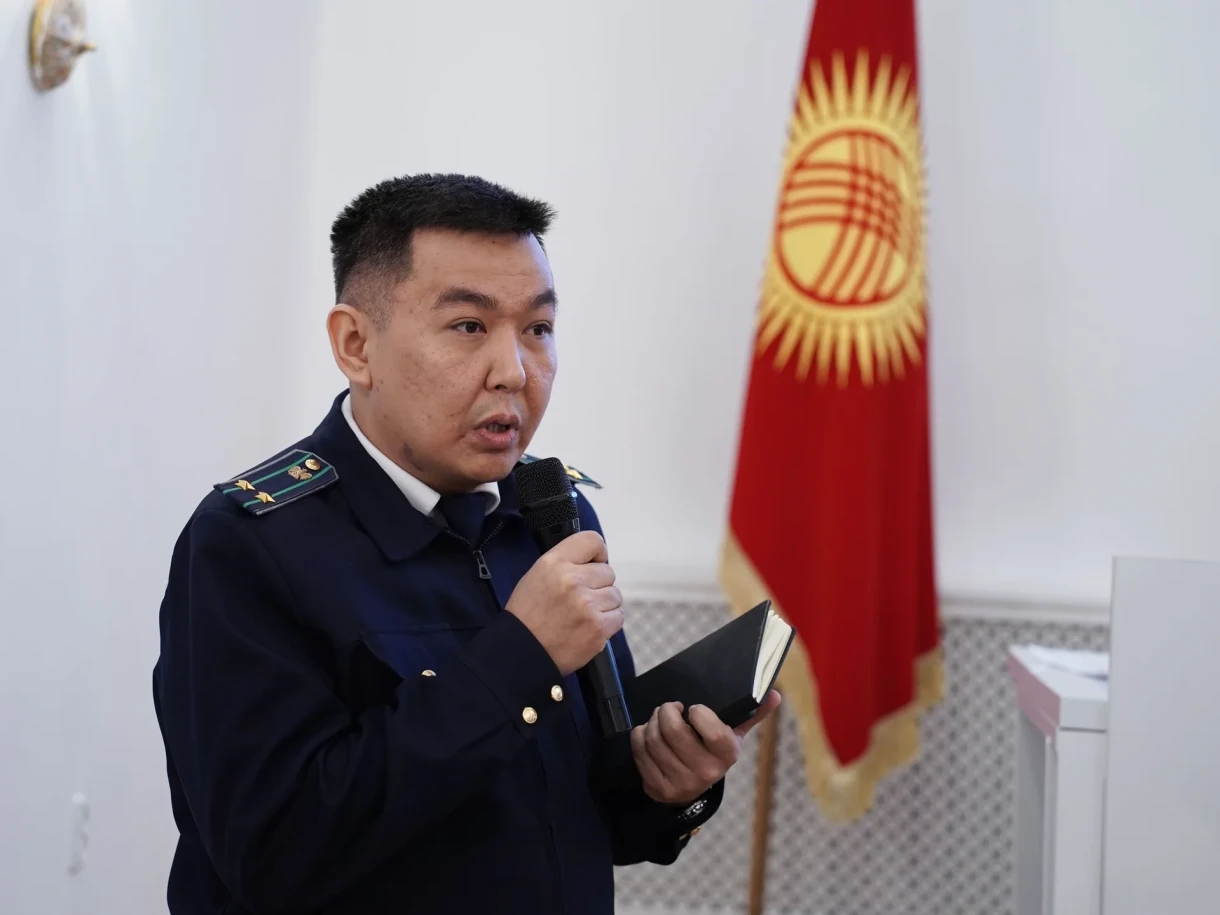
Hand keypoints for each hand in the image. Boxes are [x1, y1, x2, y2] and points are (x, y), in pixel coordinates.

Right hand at [505, 531, 622, 675]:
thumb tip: (596, 560)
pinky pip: (618, 616)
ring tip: (583, 614)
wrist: (522, 651)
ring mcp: (588, 605)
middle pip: (608, 572)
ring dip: (603, 604)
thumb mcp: (537, 574)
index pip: (593, 540)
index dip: (597, 553)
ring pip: (615, 595)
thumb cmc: (528, 614)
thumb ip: (567, 562)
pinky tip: (589, 626)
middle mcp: (573, 581)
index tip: (593, 563)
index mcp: (555, 563)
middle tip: (579, 598)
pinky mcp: (598, 628)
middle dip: (597, 584)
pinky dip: (608, 622)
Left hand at [630, 690, 781, 805]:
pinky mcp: (656, 788)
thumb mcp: (734, 736)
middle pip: (673, 731)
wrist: (693, 794)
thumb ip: (752, 714)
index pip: (712, 729)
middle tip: (669, 708)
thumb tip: (774, 694)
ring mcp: (679, 783)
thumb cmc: (713, 754)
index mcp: (726, 756)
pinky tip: (648, 733)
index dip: (698, 712)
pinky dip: (639, 736)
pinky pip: (640, 751)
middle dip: (666, 711)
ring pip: (653, 739)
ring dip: (652, 721)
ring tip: (659, 719)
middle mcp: (704, 773)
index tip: (693, 708)